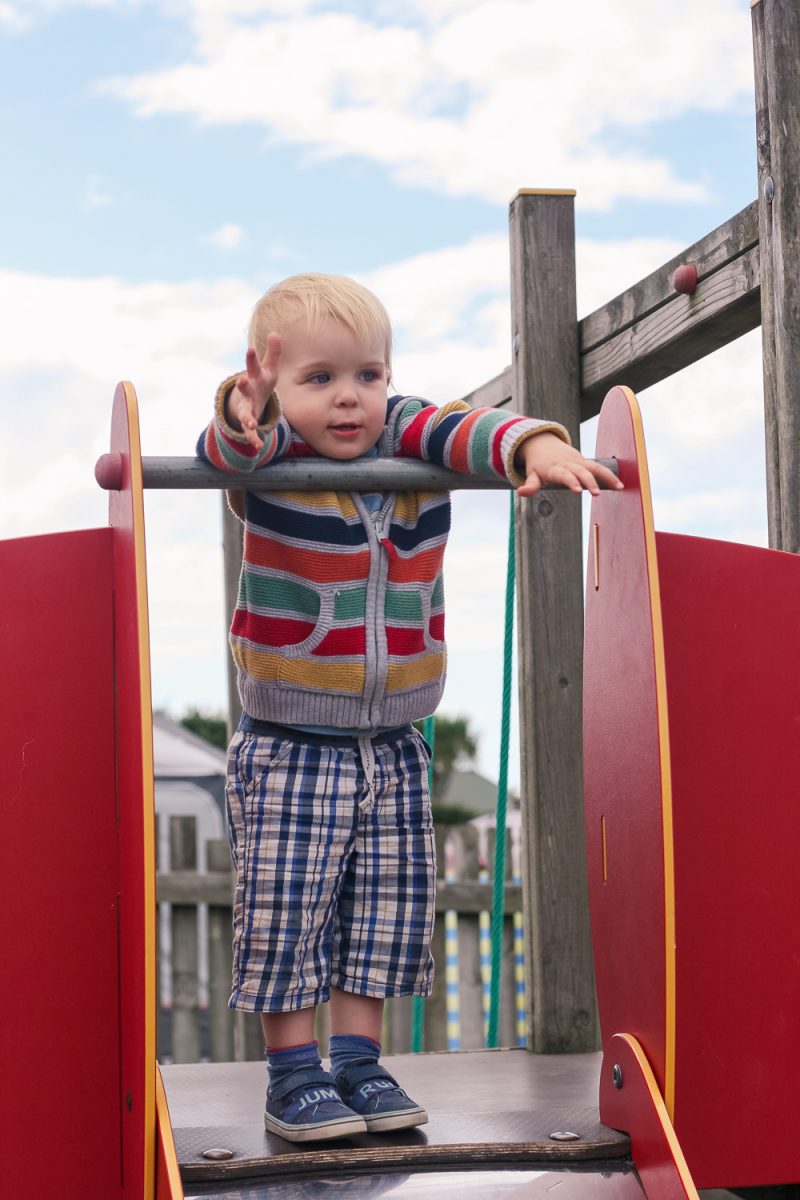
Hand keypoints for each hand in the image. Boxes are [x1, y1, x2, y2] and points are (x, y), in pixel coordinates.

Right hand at [228, 333, 281, 448]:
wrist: (252, 399)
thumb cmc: (262, 381)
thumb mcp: (269, 368)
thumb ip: (273, 353)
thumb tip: (275, 333)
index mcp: (254, 376)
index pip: (252, 365)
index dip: (251, 358)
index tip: (250, 349)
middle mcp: (247, 391)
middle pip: (244, 387)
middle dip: (242, 385)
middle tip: (240, 382)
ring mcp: (246, 406)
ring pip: (245, 413)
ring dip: (247, 419)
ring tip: (251, 425)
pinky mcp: (248, 420)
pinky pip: (250, 431)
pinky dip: (253, 439)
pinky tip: (258, 446)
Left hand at [516, 432, 622, 496]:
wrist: (543, 444)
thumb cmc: (537, 464)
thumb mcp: (532, 475)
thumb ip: (530, 485)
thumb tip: (521, 492)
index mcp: (555, 468)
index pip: (564, 475)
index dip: (571, 481)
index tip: (578, 491)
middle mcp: (569, 463)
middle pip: (581, 471)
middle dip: (590, 482)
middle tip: (597, 494)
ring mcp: (578, 461)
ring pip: (595, 467)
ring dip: (607, 476)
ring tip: (619, 487)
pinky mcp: (584, 460)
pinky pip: (598, 466)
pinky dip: (609, 474)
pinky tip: (620, 484)